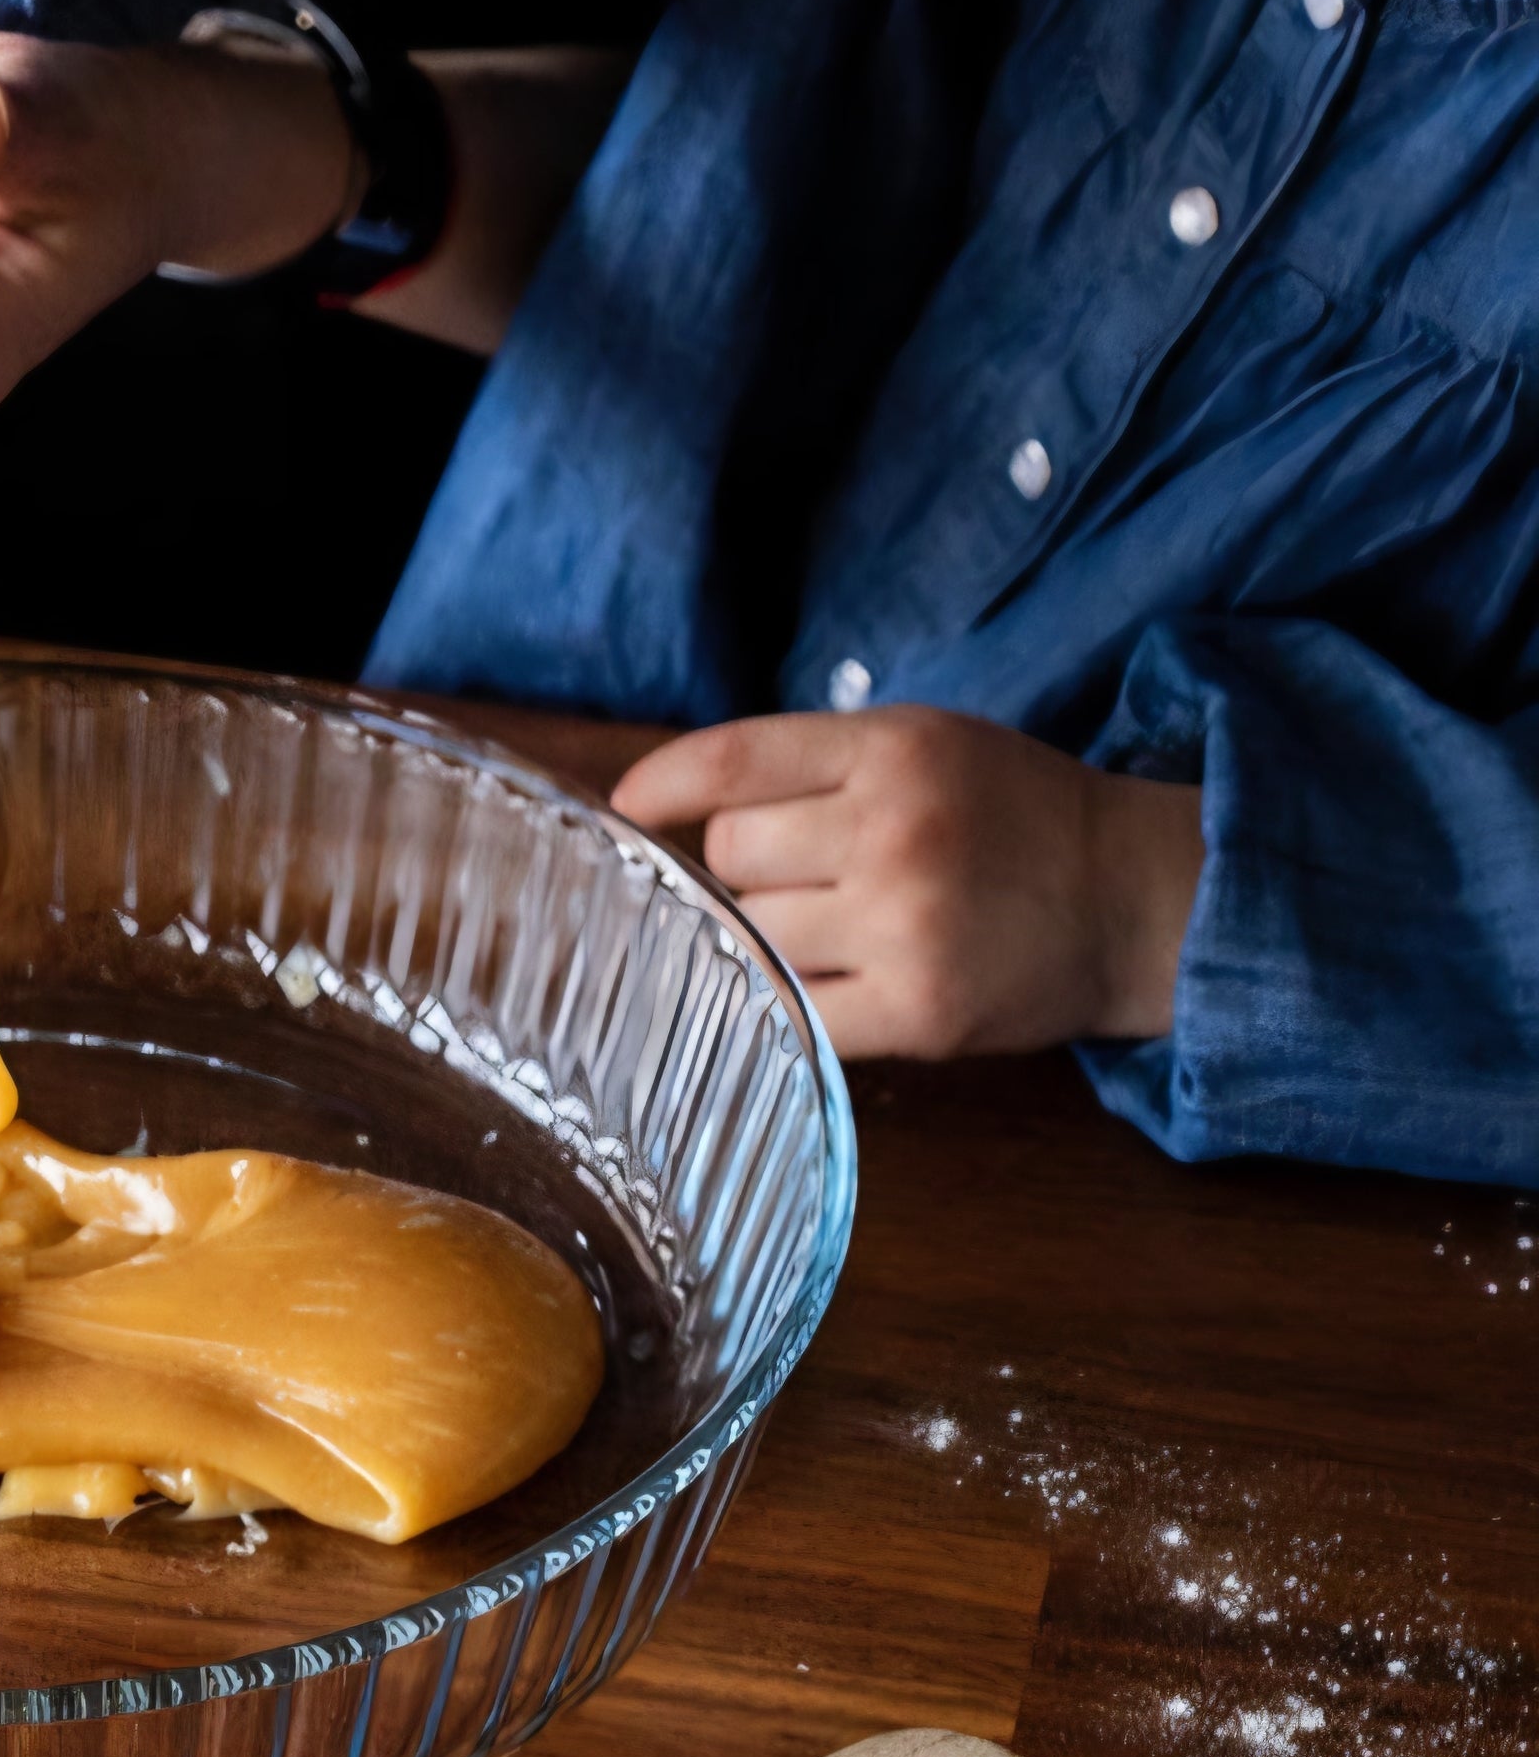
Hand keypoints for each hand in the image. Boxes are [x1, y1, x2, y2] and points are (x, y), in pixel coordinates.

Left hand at [607, 706, 1204, 1058]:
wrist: (1131, 896)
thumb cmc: (1005, 811)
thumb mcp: (916, 743)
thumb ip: (803, 763)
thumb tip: (663, 801)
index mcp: (889, 749)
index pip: (729, 761)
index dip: (659, 786)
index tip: (625, 807)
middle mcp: (892, 831)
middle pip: (731, 854)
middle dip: (744, 866)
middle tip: (803, 873)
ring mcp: (904, 926)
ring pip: (753, 933)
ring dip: (766, 934)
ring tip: (833, 926)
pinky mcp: (919, 1012)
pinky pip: (794, 1012)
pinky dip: (784, 1003)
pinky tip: (817, 987)